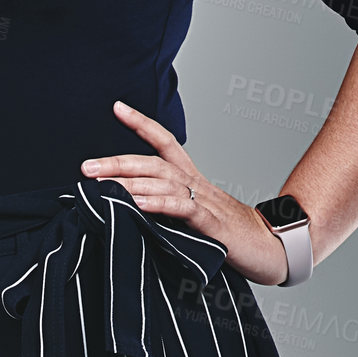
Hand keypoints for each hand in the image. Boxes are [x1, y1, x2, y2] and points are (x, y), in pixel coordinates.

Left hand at [82, 101, 290, 286]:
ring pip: (162, 182)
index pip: (165, 141)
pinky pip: (181, 208)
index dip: (141, 122)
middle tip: (85, 167)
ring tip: (99, 185)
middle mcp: (196, 183)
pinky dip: (156, 204)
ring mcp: (205, 202)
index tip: (116, 106)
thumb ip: (166, 208)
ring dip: (128, 183)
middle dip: (117, 162)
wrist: (272, 250)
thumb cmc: (229, 236)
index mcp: (192, 178)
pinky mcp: (212, 224)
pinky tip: (135, 204)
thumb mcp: (193, 216)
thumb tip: (127, 208)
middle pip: (153, 162)